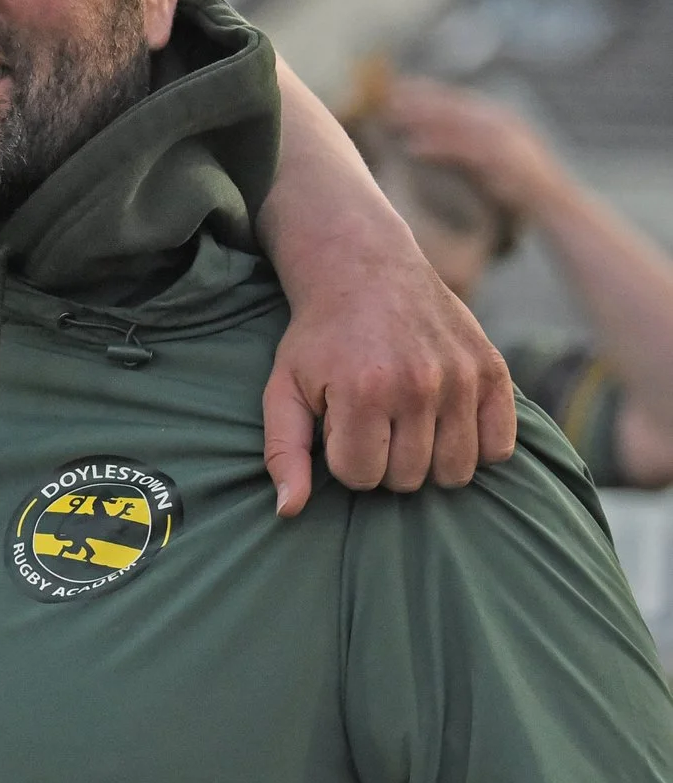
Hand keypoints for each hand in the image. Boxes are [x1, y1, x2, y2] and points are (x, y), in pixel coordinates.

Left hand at [263, 238, 513, 512]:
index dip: (344, 459)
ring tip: (405, 425)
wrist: (366, 271)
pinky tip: (444, 424)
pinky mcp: (493, 371)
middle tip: (373, 424)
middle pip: (408, 479)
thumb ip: (283, 452)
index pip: (361, 477)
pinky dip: (475, 447)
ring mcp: (461, 378)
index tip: (339, 427)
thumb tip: (290, 511)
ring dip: (428, 460)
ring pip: (455, 472)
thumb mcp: (283, 389)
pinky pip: (499, 447)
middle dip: (383, 461)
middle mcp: (419, 386)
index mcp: (364, 391)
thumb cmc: (319, 340)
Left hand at [380, 78, 573, 220]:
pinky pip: (465, 152)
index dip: (434, 91)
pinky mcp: (507, 164)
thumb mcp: (501, 163)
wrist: (564, 213)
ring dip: (425, 116)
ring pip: (459, 123)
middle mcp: (509, 126)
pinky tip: (412, 148)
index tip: (402, 85)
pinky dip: (438, 147)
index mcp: (508, 123)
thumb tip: (443, 140)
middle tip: (389, 93)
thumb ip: (477, 148)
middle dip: (425, 97)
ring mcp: (509, 142)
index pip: (465, 100)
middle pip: (460, 105)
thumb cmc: (528, 193)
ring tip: (392, 115)